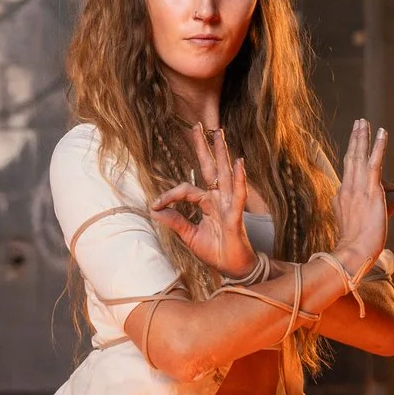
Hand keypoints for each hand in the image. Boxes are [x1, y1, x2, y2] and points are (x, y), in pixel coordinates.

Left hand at [150, 124, 259, 278]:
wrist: (233, 269)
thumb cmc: (216, 251)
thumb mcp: (189, 236)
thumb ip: (175, 221)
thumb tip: (155, 211)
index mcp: (207, 203)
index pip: (186, 190)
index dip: (169, 195)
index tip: (154, 205)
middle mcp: (219, 199)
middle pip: (210, 168)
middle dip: (204, 147)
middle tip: (198, 125)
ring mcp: (229, 205)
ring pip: (225, 175)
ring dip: (222, 154)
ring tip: (219, 134)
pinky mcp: (236, 216)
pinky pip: (239, 195)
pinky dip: (239, 179)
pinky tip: (239, 163)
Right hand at [329, 118, 390, 273]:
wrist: (355, 252)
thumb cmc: (360, 244)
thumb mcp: (365, 222)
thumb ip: (382, 204)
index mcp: (341, 198)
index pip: (350, 177)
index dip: (357, 166)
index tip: (356, 151)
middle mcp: (347, 189)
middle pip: (350, 159)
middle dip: (354, 140)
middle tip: (357, 124)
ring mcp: (357, 189)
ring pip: (359, 157)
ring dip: (362, 137)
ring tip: (363, 122)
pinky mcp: (371, 189)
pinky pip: (374, 163)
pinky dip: (378, 146)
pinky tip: (382, 132)